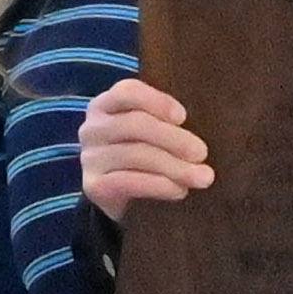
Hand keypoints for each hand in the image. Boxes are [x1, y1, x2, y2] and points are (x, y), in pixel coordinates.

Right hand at [82, 78, 210, 220]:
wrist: (125, 202)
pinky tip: (179, 190)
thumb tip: (201, 136)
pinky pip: (127, 182)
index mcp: (106, 105)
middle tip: (202, 153)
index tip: (183, 117)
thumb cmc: (145, 158)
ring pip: (135, 154)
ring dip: (174, 166)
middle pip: (135, 124)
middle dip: (174, 139)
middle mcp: (92, 128)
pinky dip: (158, 186)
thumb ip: (168, 123)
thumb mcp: (154, 134)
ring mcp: (90, 157)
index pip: (128, 92)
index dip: (157, 102)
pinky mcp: (94, 186)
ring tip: (202, 177)